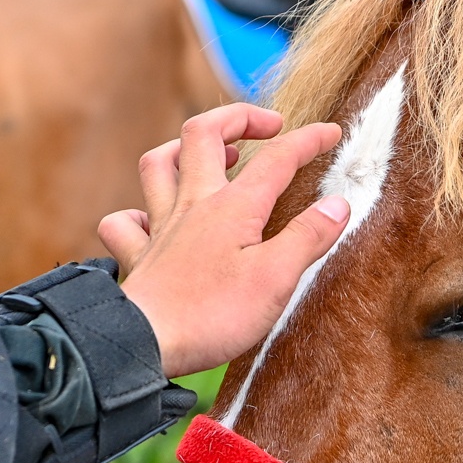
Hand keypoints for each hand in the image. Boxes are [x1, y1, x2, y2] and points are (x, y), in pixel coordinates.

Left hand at [100, 104, 348, 378]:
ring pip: (157, 164)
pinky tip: (151, 219)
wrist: (145, 345)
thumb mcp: (276, 279)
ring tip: (208, 155)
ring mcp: (161, 228)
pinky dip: (137, 213)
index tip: (332, 133)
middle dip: (237, 117)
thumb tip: (338, 204)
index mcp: (233, 208)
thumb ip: (308, 237)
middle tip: (267, 126)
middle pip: (203, 133)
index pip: (276, 159)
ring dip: (181, 148)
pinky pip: (124, 222)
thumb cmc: (213, 316)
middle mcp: (193, 206)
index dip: (308, 140)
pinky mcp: (138, 257)